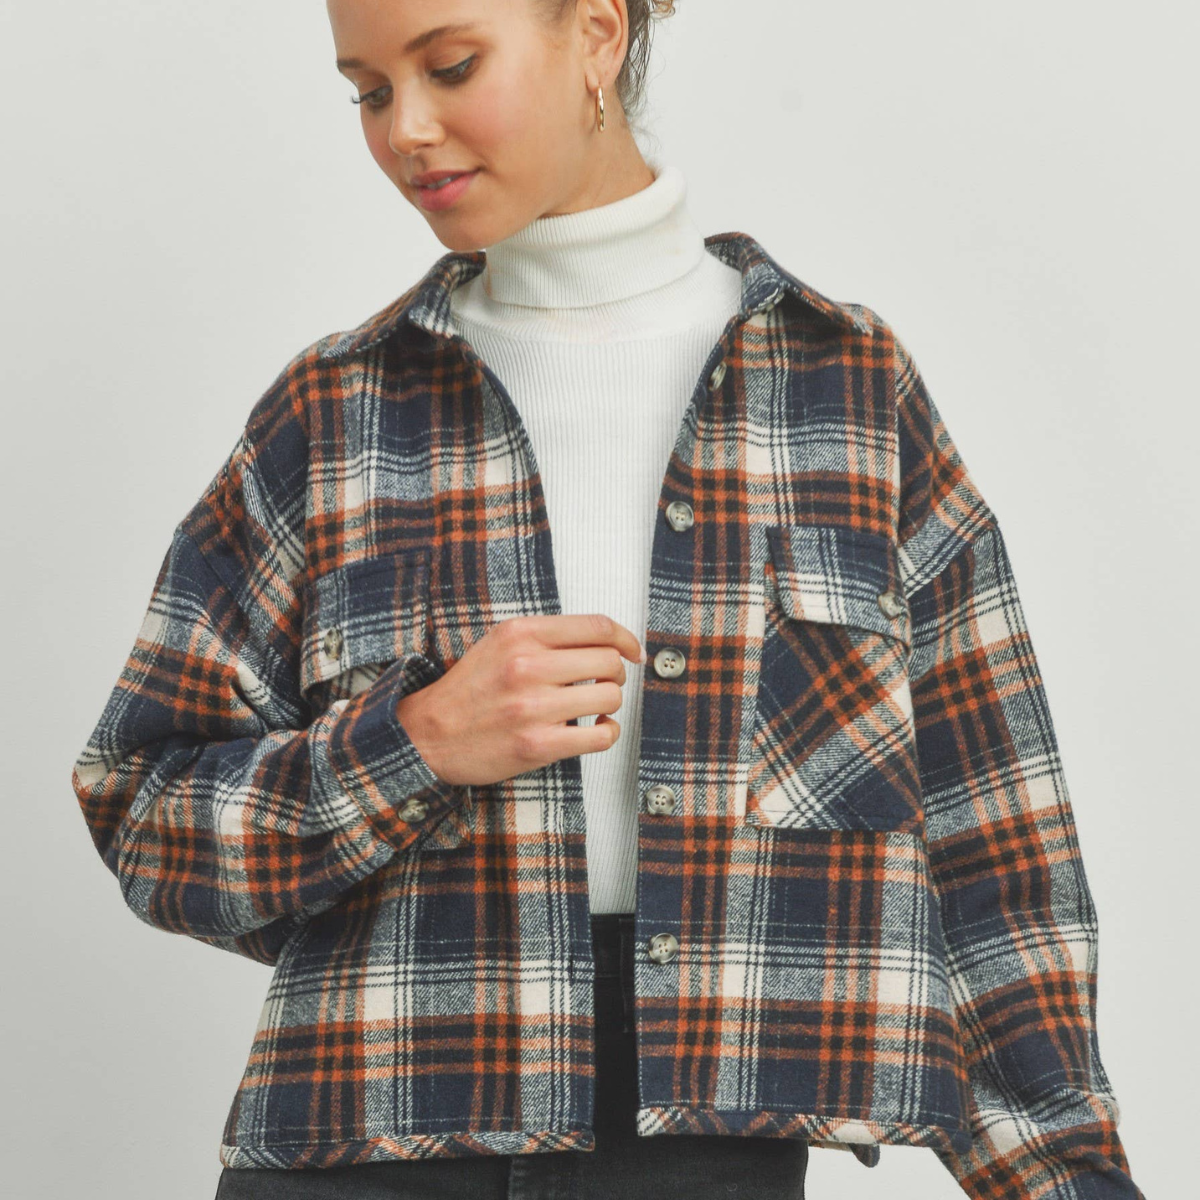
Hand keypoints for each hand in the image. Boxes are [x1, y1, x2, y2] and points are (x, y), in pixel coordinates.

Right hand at [395, 614, 645, 787]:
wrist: (428, 735)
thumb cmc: (468, 691)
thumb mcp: (500, 644)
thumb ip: (547, 638)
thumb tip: (605, 641)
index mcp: (521, 633)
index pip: (597, 626)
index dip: (626, 638)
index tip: (633, 651)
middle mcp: (528, 665)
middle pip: (609, 661)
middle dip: (615, 673)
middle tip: (603, 682)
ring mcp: (533, 707)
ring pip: (610, 696)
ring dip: (609, 703)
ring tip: (592, 706)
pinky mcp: (538, 745)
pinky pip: (601, 736)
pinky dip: (608, 732)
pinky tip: (595, 729)